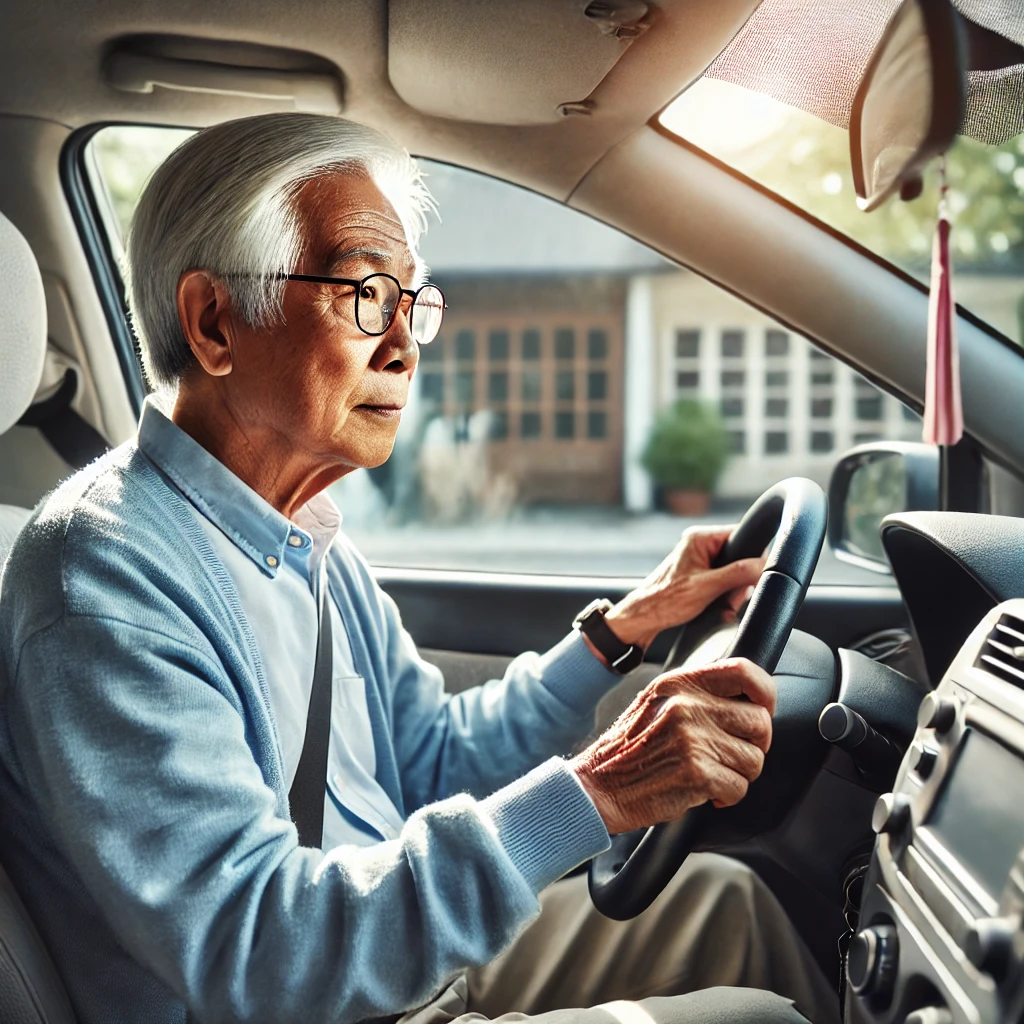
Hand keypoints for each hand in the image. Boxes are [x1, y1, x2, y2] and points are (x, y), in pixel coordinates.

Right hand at [570, 658, 774, 834]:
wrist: (597, 786)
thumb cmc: (628, 749)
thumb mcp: (657, 702)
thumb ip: (696, 694)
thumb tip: (746, 698)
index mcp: (679, 684)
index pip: (743, 671)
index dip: (765, 692)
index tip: (763, 709)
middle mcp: (686, 705)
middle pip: (759, 720)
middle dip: (754, 745)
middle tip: (732, 755)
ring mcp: (692, 738)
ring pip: (754, 758)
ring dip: (739, 774)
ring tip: (713, 774)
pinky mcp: (696, 772)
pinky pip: (740, 787)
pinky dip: (728, 796)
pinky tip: (707, 792)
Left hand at [603, 526, 765, 650]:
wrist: (644, 618)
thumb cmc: (666, 600)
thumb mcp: (707, 587)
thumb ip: (738, 574)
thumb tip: (764, 565)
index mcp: (700, 538)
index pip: (742, 536)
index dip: (752, 557)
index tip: (755, 575)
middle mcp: (700, 544)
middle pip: (740, 557)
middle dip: (741, 582)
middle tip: (732, 598)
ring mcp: (700, 560)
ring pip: (734, 573)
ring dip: (733, 592)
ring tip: (723, 605)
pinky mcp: (700, 575)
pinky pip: (724, 582)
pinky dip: (725, 595)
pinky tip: (720, 607)